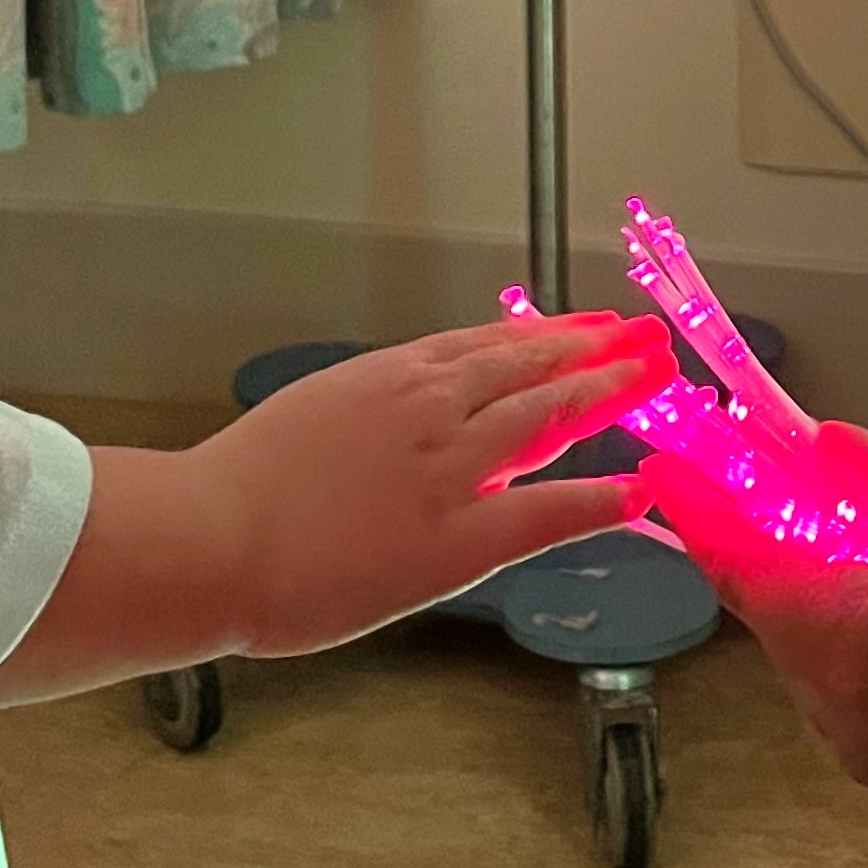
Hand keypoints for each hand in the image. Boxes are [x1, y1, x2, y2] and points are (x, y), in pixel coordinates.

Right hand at [191, 314, 675, 658]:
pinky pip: (546, 514)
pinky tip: (636, 493)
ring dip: (610, 396)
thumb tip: (388, 421)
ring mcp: (450, 471)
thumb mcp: (307, 421)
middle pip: (533, 369)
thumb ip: (362, 416)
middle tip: (647, 336)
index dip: (547, 335)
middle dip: (598, 351)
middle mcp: (430, 409)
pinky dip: (597, 501)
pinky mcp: (458, 540)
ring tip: (658, 383)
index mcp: (389, 379)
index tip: (587, 326)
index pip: (488, 346)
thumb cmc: (234, 493)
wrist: (209, 539)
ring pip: (549, 419)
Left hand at [656, 429, 867, 854]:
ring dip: (822, 570)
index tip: (678, 449)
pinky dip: (859, 614)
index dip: (709, 499)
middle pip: (773, 604)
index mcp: (858, 651)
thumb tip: (827, 449)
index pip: (743, 564)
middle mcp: (845, 718)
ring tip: (849, 500)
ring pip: (815, 639)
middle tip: (770, 455)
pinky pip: (855, 673)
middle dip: (771, 527)